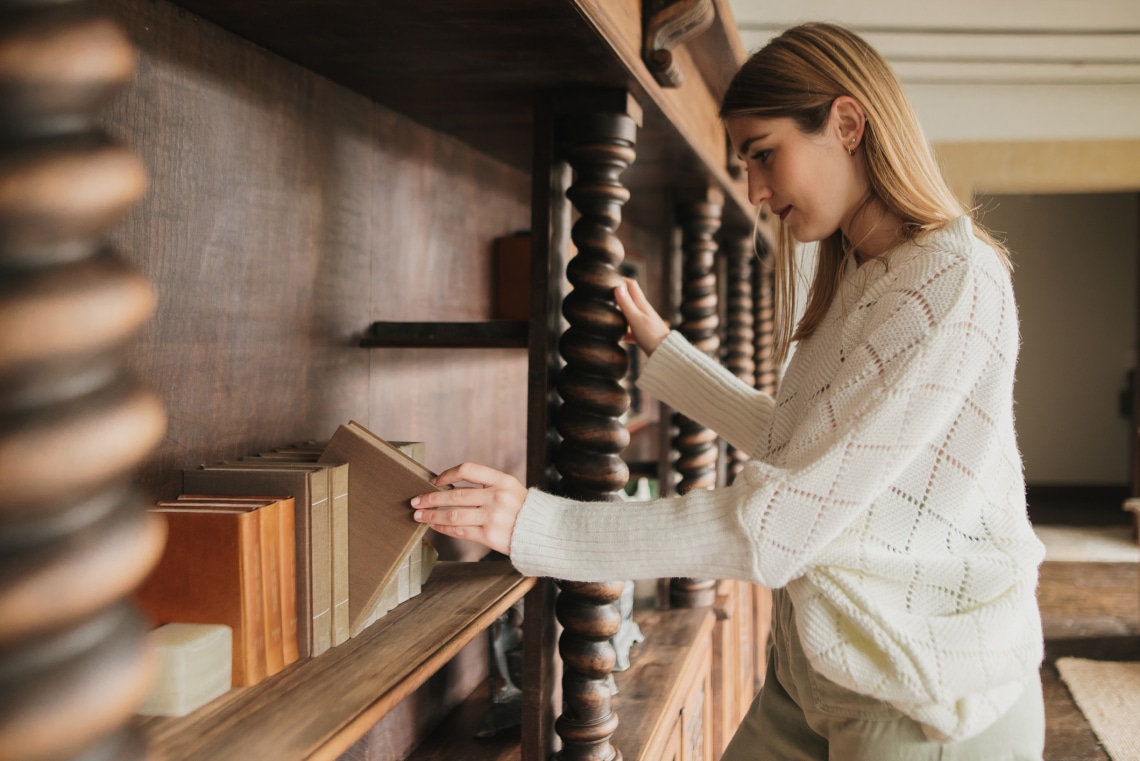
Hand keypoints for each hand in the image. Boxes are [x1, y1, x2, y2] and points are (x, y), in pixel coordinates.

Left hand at [410, 462, 526, 555]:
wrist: (544, 533)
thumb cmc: (524, 511)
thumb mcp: (511, 489)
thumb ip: (486, 486)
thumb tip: (450, 488)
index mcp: (502, 480)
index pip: (468, 470)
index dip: (448, 474)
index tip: (435, 481)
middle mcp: (497, 496)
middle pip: (455, 494)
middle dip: (431, 498)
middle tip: (416, 501)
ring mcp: (493, 517)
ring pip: (453, 515)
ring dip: (432, 515)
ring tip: (419, 516)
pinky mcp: (489, 535)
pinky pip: (460, 531)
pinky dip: (444, 528)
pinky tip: (435, 526)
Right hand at [615, 277, 669, 353]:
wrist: (666, 353)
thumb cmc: (651, 336)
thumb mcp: (635, 319)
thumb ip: (626, 304)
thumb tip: (617, 287)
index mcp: (642, 304)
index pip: (631, 285)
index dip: (621, 279)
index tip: (609, 278)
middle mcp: (644, 311)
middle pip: (630, 298)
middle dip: (619, 295)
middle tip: (605, 295)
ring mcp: (645, 322)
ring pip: (630, 313)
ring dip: (621, 312)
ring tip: (609, 314)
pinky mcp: (645, 334)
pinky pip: (632, 329)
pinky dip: (625, 331)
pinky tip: (619, 337)